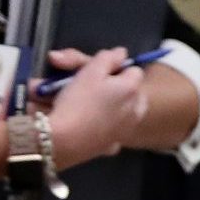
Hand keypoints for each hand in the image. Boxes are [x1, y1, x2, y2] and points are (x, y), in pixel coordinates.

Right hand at [43, 48, 146, 168]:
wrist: (63, 141)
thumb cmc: (77, 101)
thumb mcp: (89, 71)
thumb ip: (107, 58)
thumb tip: (121, 52)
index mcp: (132, 88)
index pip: (133, 70)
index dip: (115, 69)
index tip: (97, 72)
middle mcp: (136, 109)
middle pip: (131, 92)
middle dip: (116, 89)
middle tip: (92, 89)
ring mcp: (126, 130)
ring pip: (125, 113)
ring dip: (113, 107)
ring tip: (89, 106)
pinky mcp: (112, 146)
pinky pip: (112, 132)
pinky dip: (103, 128)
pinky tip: (88, 126)